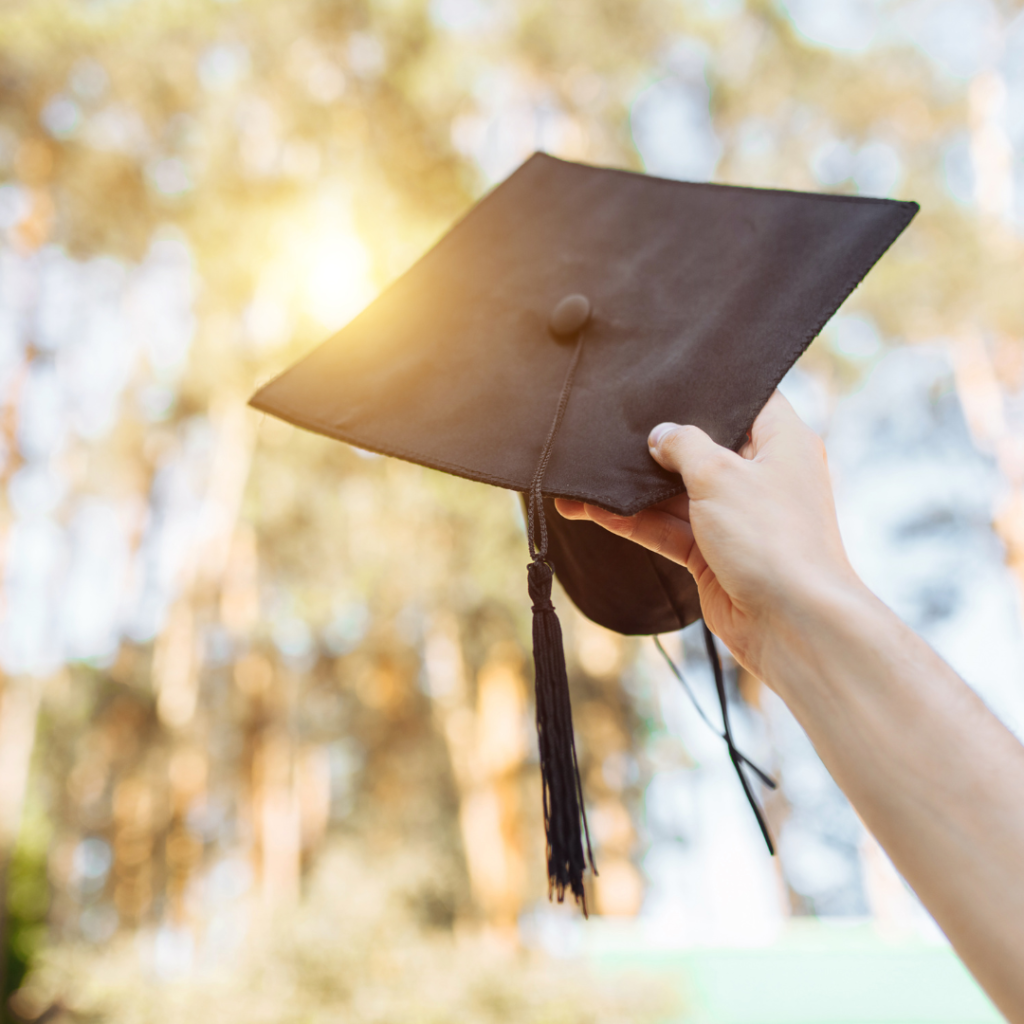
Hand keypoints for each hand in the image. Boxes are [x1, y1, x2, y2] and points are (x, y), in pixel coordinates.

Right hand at [555, 391, 860, 677]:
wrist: (790, 623)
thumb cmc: (771, 539)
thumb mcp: (720, 473)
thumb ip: (683, 445)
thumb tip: (660, 435)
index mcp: (782, 443)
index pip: (748, 401)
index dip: (711, 390)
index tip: (669, 382)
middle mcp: (761, 477)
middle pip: (703, 449)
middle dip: (659, 445)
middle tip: (615, 430)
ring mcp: (736, 518)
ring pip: (678, 494)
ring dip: (634, 490)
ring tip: (586, 478)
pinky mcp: (714, 555)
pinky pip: (668, 529)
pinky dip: (634, 521)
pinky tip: (593, 510)